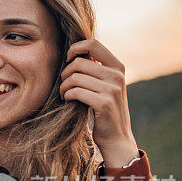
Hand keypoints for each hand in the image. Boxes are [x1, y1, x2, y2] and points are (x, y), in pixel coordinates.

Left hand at [59, 39, 138, 165]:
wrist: (116, 137)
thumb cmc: (103, 109)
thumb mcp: (105, 84)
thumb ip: (95, 69)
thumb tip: (74, 52)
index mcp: (117, 67)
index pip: (93, 43)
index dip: (75, 48)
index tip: (68, 60)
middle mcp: (117, 75)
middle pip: (79, 62)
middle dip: (65, 74)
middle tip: (64, 85)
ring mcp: (112, 89)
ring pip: (75, 77)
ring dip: (64, 87)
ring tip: (64, 94)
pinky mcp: (104, 103)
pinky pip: (76, 92)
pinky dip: (67, 95)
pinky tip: (68, 100)